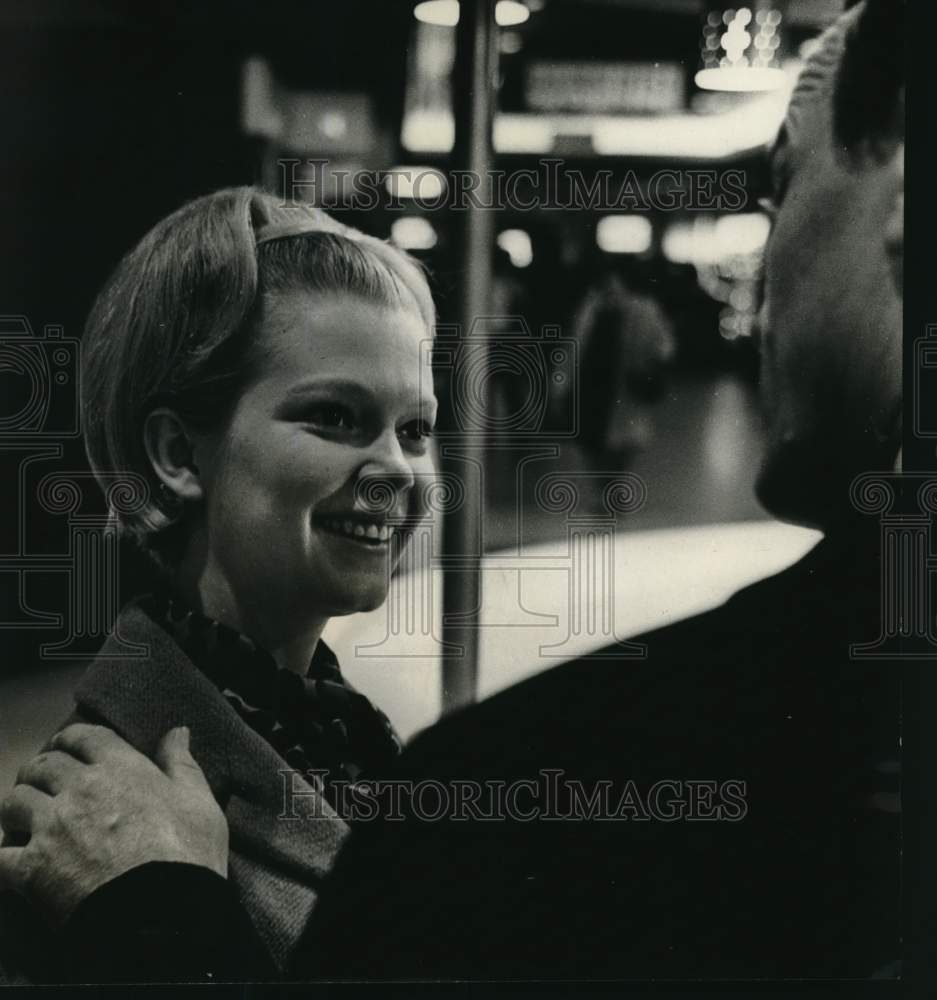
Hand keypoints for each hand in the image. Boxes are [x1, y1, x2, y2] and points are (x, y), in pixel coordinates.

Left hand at [0, 723, 228, 925]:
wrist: (162, 915)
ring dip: (18, 808)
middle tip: (45, 782)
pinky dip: (3, 854)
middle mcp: (79, 789)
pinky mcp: (31, 869)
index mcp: (119, 768)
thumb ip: (181, 763)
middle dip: (40, 770)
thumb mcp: (199, 802)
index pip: (82, 736)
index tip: (68, 746)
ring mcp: (51, 828)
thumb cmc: (187, 855)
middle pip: (42, 766)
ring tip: (26, 818)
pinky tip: (12, 858)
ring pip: (13, 802)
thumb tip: (177, 731)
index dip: (71, 738)